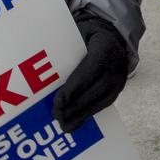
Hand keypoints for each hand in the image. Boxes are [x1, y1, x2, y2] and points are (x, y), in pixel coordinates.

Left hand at [52, 17, 128, 131]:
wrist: (113, 37)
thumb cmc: (88, 35)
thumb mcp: (78, 33)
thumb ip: (65, 45)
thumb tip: (40, 63)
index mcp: (105, 48)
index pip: (89, 72)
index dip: (74, 88)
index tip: (58, 101)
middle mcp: (116, 66)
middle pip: (95, 90)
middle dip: (75, 106)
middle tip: (56, 116)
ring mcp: (120, 79)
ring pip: (101, 101)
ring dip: (82, 115)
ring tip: (64, 126)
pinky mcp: (118, 89)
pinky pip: (104, 104)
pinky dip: (89, 114)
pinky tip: (76, 122)